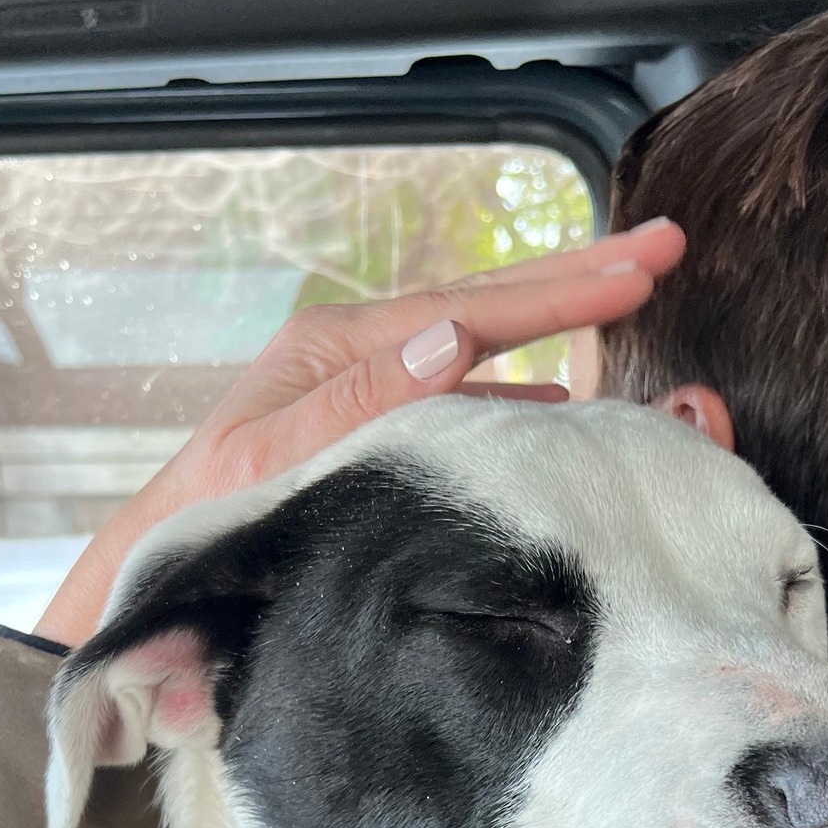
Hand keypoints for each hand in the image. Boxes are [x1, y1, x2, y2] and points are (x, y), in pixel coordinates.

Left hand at [33, 218, 684, 646]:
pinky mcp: (381, 439)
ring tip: (631, 303)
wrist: (165, 578)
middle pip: (487, 308)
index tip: (641, 269)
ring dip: (558, 332)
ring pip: (485, 353)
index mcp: (337, 350)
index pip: (472, 309)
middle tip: (663, 249)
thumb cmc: (208, 524)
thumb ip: (358, 404)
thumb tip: (453, 339)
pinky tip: (563, 412)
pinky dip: (522, 402)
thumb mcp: (272, 462)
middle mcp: (360, 359)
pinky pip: (468, 408)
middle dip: (577, 278)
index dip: (563, 290)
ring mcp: (372, 395)